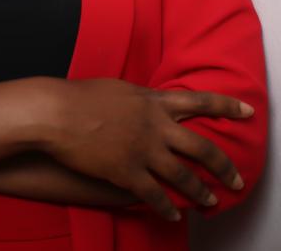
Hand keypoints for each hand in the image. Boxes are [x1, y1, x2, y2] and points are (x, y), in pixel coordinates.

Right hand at [42, 78, 253, 221]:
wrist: (57, 113)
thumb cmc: (82, 96)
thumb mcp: (120, 88)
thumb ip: (142, 98)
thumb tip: (152, 102)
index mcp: (153, 101)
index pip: (200, 101)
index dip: (227, 107)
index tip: (248, 113)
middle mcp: (155, 126)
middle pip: (201, 147)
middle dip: (224, 166)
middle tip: (236, 179)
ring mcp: (143, 150)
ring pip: (183, 176)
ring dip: (200, 193)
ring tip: (211, 203)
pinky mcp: (127, 172)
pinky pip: (155, 195)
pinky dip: (167, 208)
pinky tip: (174, 216)